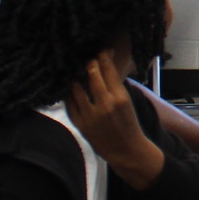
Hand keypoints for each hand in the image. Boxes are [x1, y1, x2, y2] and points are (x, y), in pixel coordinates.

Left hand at [66, 48, 164, 190]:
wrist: (126, 150)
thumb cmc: (129, 124)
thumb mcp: (127, 101)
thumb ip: (115, 85)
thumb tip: (104, 67)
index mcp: (120, 97)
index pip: (107, 69)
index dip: (103, 56)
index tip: (101, 49)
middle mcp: (104, 104)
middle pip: (91, 73)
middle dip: (89, 62)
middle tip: (88, 58)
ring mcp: (89, 114)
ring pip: (76, 86)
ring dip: (76, 76)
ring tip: (77, 71)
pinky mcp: (79, 123)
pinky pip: (69, 102)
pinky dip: (70, 92)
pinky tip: (72, 88)